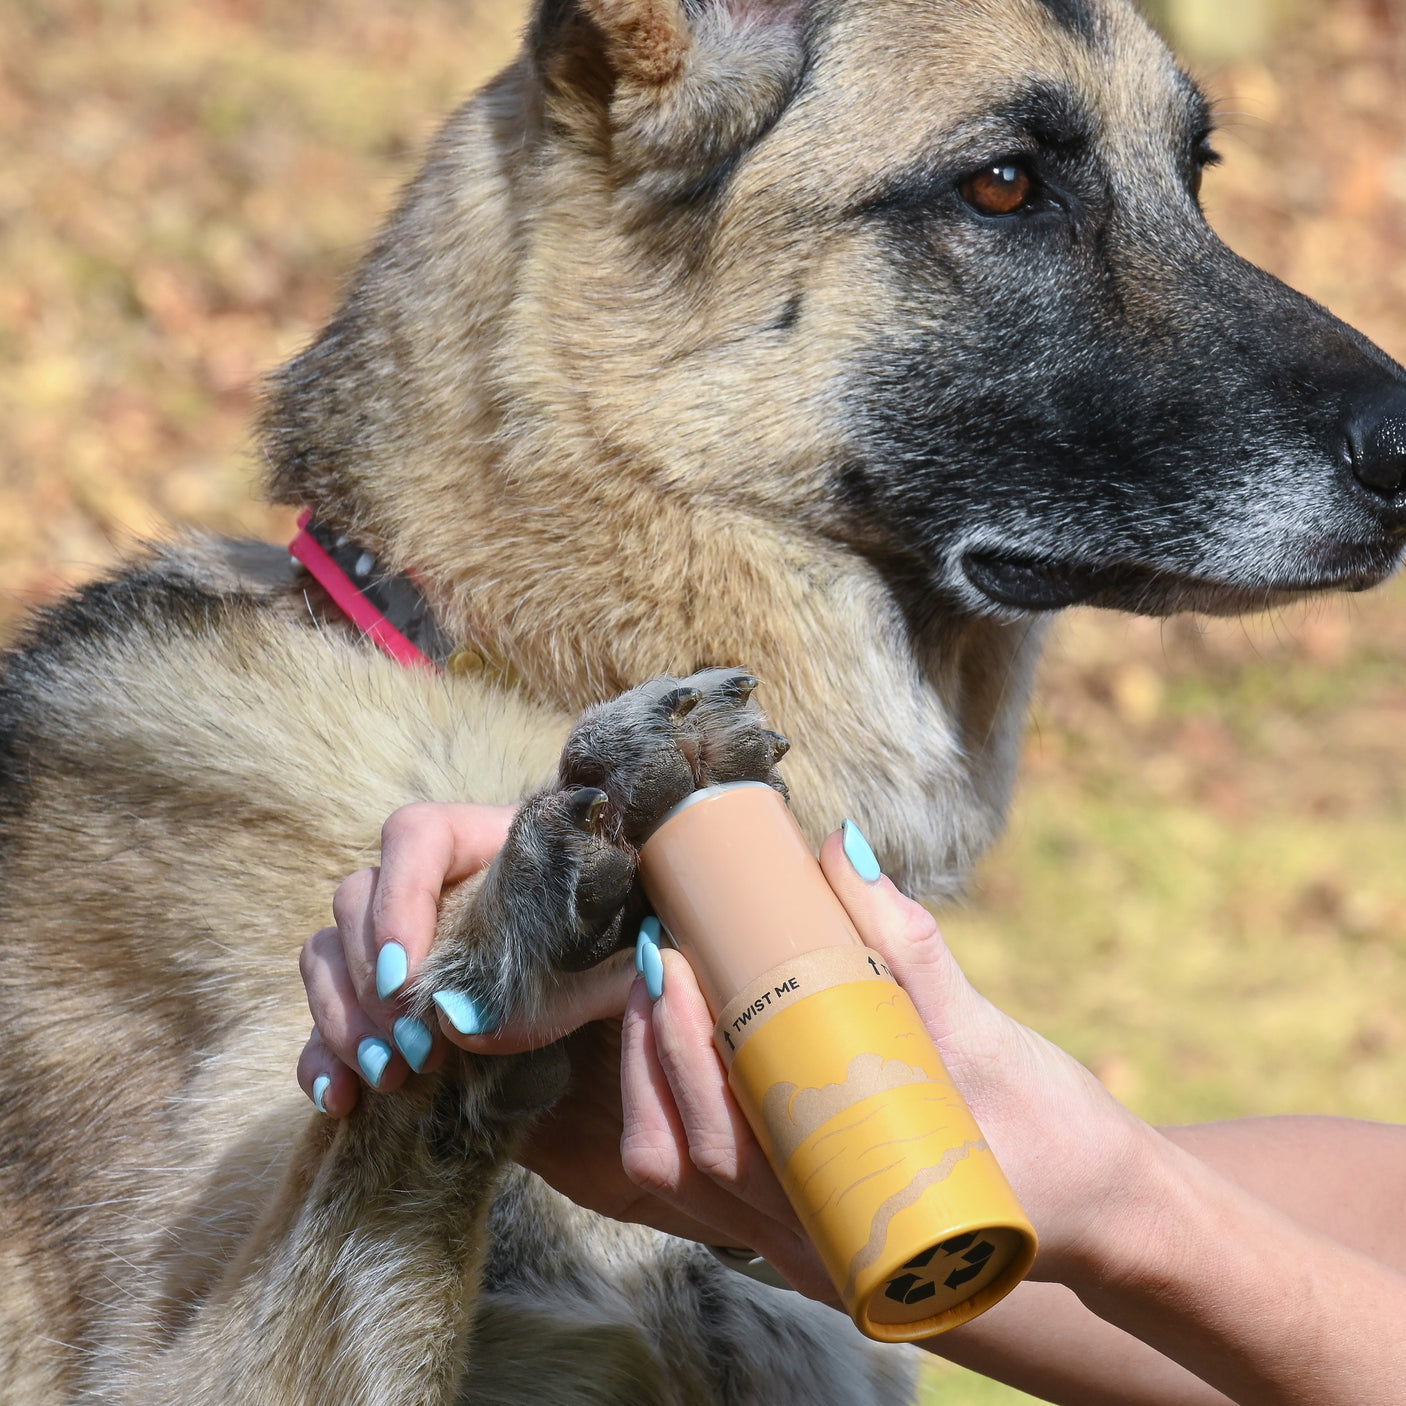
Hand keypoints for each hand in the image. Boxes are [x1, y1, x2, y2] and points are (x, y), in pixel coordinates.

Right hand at [295, 801, 820, 1285]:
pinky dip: (327, 1057)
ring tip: (381, 1077)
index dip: (401, 892)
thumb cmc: (693, 1001)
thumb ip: (676, 942)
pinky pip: (341, 1024)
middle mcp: (464, 898)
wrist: (698, 1096)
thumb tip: (644, 951)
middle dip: (364, 968)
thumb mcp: (696, 959)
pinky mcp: (419, 1026)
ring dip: (339, 1012)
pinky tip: (343, 1099)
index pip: (422, 834)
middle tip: (404, 1048)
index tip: (410, 971)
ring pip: (336, 955)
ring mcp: (433, 962)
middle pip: (361, 891)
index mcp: (515, 853)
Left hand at [613, 825, 1156, 1291]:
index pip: (723, 1151)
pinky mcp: (811, 1219)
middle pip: (683, 1163)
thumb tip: (842, 849)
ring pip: (688, 1176)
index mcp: (851, 1229)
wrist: (1111, 1212)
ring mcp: (806, 1245)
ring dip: (659, 1079)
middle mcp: (812, 1251)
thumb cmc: (1062, 1140)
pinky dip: (685, 1101)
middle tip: (657, 958)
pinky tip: (692, 1031)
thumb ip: (913, 949)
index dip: (683, 1056)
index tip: (674, 967)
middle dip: (655, 1053)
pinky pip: (716, 1174)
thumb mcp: (991, 1041)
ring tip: (663, 988)